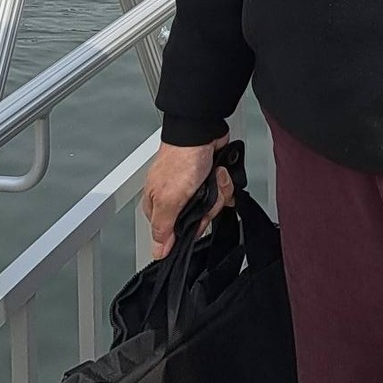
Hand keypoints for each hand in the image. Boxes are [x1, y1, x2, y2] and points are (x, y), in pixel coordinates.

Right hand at [140, 135, 232, 259]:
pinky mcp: (210, 178)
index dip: (190, 228)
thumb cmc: (182, 157)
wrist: (202, 130)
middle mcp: (176, 197)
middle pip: (199, 220)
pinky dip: (225, 182)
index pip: (175, 234)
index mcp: (159, 204)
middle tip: (205, 192)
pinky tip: (220, 171)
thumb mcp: (168, 199)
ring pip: (213, 205)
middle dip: (209, 206)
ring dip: (218, 191)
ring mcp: (194, 187)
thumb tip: (158, 252)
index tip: (195, 218)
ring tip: (213, 175)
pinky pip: (222, 191)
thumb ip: (162, 228)